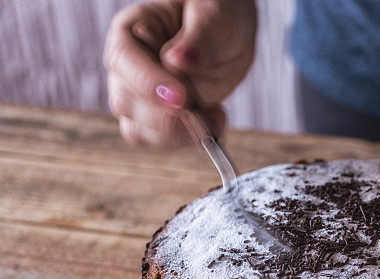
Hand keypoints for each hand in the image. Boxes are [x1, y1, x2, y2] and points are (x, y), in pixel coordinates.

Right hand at [103, 0, 256, 146]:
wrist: (230, 33)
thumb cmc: (216, 12)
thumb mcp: (213, 16)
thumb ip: (198, 40)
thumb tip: (177, 61)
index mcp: (132, 31)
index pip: (124, 61)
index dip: (149, 84)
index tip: (182, 98)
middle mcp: (129, 66)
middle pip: (126, 102)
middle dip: (167, 116)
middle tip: (207, 112)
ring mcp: (141, 95)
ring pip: (139, 128)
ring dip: (178, 134)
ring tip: (216, 117)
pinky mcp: (159, 117)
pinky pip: (159, 140)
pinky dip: (186, 141)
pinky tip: (214, 122)